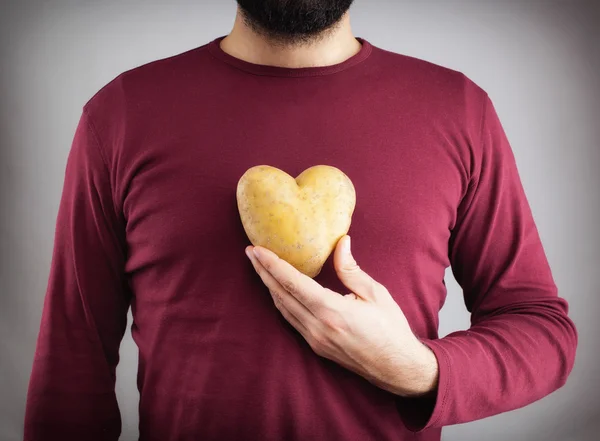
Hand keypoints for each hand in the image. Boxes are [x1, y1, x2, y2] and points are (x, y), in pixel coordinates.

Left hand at [245, 235, 438, 397]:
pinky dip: (281, 301)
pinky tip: (277, 290)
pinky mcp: (316, 346)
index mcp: (332, 311)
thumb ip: (351, 269)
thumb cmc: (391, 329)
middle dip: (263, 272)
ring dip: (269, 286)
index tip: (257, 249)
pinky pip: (291, 320)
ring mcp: (315, 339)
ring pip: (282, 308)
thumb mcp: (375, 293)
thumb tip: (341, 242)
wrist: (397, 368)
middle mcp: (317, 327)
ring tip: (260, 267)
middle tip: (250, 252)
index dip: (272, 264)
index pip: (293, 283)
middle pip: (281, 294)